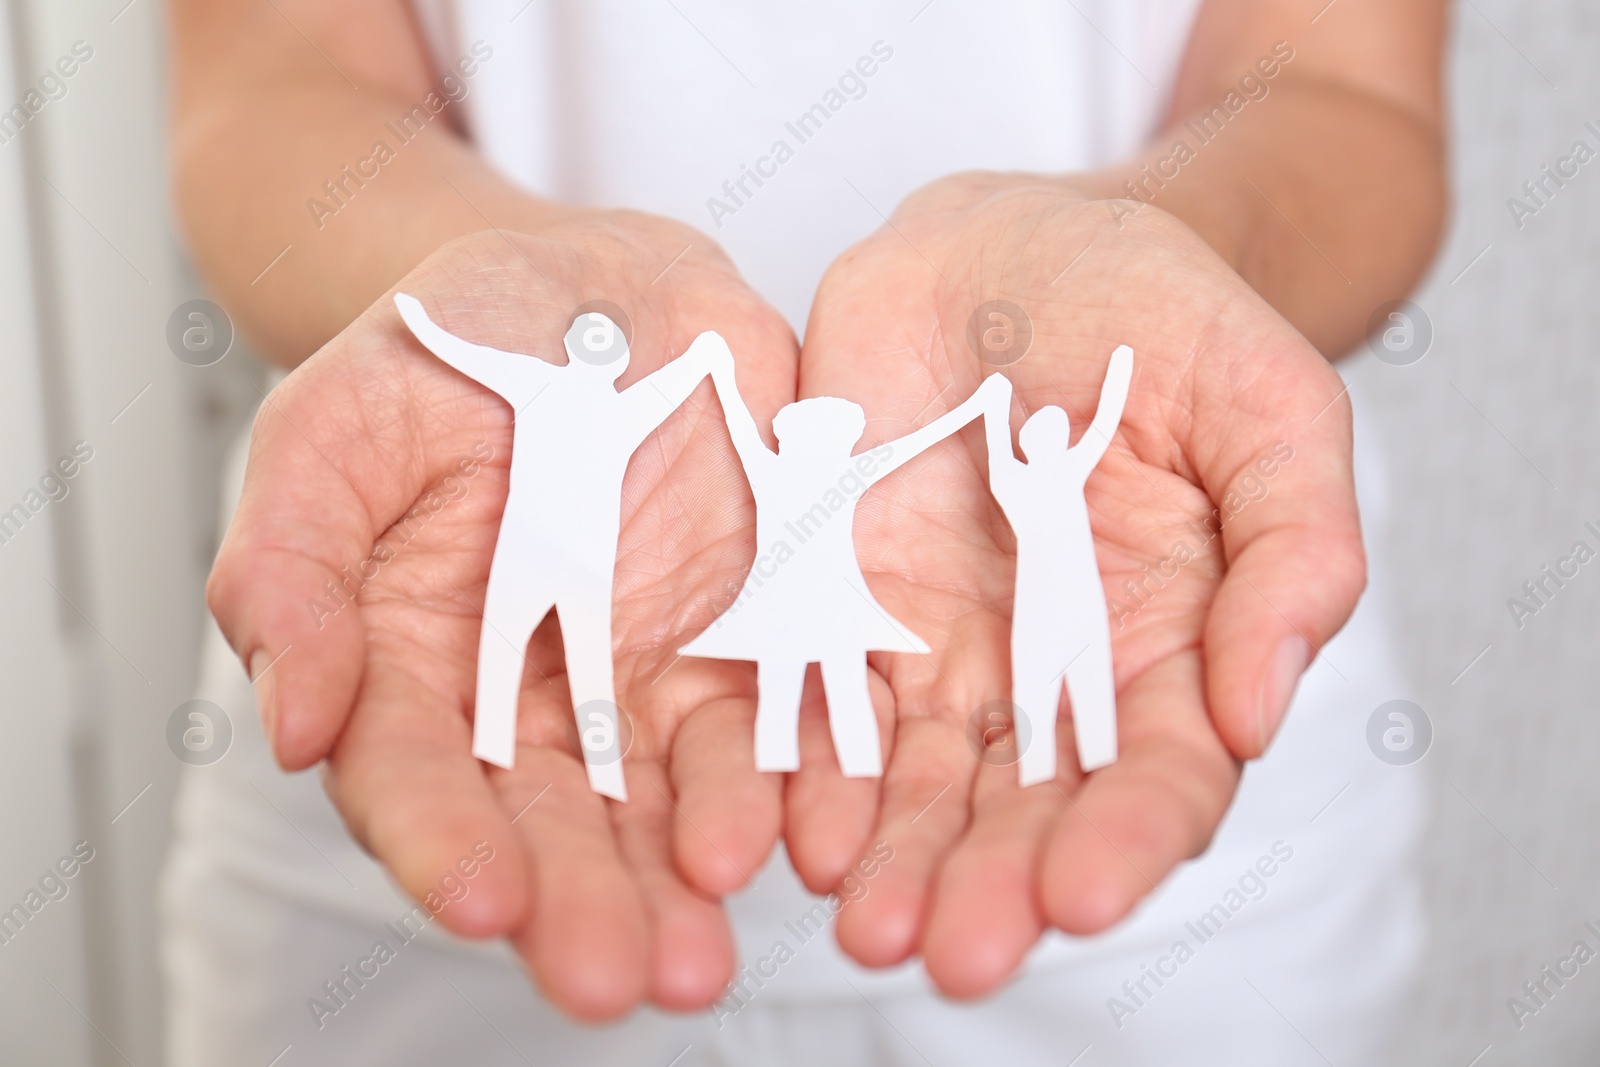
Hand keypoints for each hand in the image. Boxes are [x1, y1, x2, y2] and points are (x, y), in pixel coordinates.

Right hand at [207, 217, 797, 1018]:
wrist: (593, 280)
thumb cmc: (450, 345)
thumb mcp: (337, 424)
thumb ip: (292, 564)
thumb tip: (297, 726)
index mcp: (415, 659)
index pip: (417, 774)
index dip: (443, 840)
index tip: (481, 901)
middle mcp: (535, 692)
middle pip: (552, 817)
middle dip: (580, 902)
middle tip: (613, 979)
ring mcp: (651, 668)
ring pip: (671, 795)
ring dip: (690, 872)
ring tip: (708, 949)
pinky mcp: (755, 630)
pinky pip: (783, 712)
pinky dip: (799, 775)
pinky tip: (811, 831)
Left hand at [788, 173, 1362, 995]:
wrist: (1010, 245)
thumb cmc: (1155, 313)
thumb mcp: (1266, 403)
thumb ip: (1293, 546)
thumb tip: (1260, 708)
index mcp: (1170, 640)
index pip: (1160, 771)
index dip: (1127, 839)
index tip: (1085, 896)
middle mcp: (1053, 669)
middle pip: (1027, 804)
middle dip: (992, 881)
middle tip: (953, 952)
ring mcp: (942, 641)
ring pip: (918, 780)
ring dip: (894, 857)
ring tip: (864, 923)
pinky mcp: (840, 599)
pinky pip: (817, 696)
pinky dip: (806, 764)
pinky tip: (793, 824)